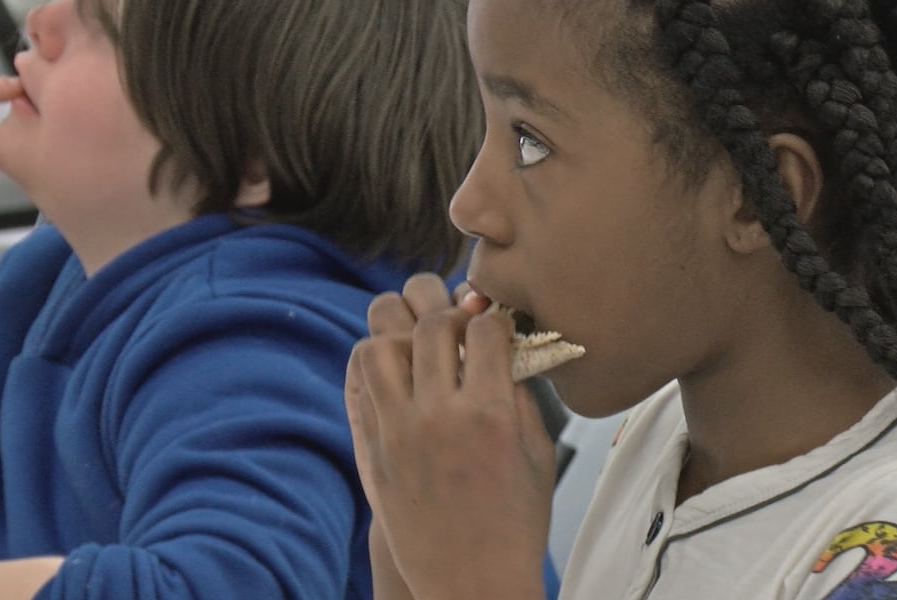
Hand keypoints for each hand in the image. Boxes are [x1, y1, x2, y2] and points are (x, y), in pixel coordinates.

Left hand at [346, 274, 555, 599]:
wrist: (471, 582)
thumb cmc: (516, 522)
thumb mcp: (538, 454)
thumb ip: (520, 394)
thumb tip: (502, 348)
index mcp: (489, 416)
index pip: (485, 330)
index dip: (495, 320)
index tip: (496, 329)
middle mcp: (438, 418)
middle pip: (432, 325)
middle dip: (450, 314)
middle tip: (460, 329)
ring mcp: (396, 433)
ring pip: (377, 345)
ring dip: (400, 335)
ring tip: (419, 349)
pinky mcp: (371, 450)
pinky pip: (358, 384)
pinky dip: (375, 366)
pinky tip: (397, 375)